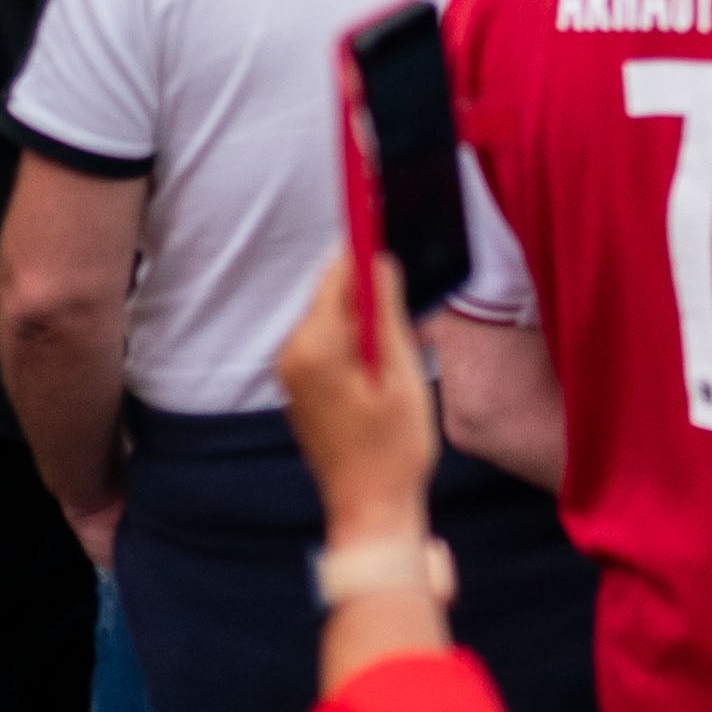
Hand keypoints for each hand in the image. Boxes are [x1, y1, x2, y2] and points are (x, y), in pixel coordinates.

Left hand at [273, 244, 438, 545]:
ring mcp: (294, 372)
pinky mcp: (302, 386)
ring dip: (374, 320)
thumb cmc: (393, 448)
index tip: (377, 204)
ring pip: (337, 319)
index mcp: (316, 347)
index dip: (363, 242)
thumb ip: (389, 312)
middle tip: (418, 312)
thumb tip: (379, 262)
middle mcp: (293, 353)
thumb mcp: (402, 375)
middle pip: (335, 294)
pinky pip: (331, 343)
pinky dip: (361, 342)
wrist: (369, 508)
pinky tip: (391, 371)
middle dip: (376, 290)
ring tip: (410, 353)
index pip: (338, 274)